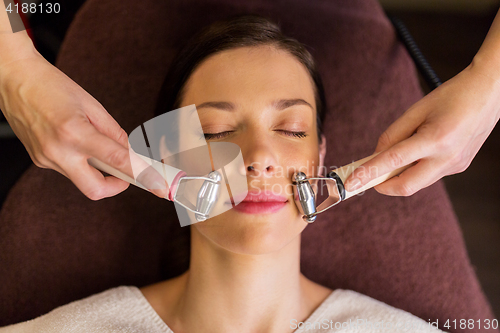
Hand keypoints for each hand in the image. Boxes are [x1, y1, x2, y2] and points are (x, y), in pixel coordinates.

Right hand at [0, 51, 167, 199]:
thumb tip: (129, 152)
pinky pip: (69, 170)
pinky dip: (82, 162)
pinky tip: (78, 142)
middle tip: (127, 172)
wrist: (13, 79)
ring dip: (98, 170)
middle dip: (116, 186)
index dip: (141, 174)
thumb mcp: (92, 105)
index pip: (116, 161)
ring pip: (82, 180)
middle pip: (96, 190)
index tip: (157, 184)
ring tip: (96, 144)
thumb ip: (114, 132)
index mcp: (74, 132)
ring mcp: (46, 159)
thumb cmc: (51, 86)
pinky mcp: (40, 160)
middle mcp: (58, 151)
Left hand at [344, 60, 499, 195]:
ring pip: (417, 182)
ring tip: (396, 154)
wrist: (489, 93)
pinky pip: (429, 175)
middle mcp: (448, 158)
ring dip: (399, 176)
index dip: (369, 174)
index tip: (350, 184)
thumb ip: (392, 135)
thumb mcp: (416, 110)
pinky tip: (417, 151)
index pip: (393, 162)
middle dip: (382, 185)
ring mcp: (456, 165)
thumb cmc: (452, 96)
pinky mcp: (459, 167)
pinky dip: (414, 169)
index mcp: (436, 139)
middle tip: (366, 176)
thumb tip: (376, 157)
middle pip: (406, 186)